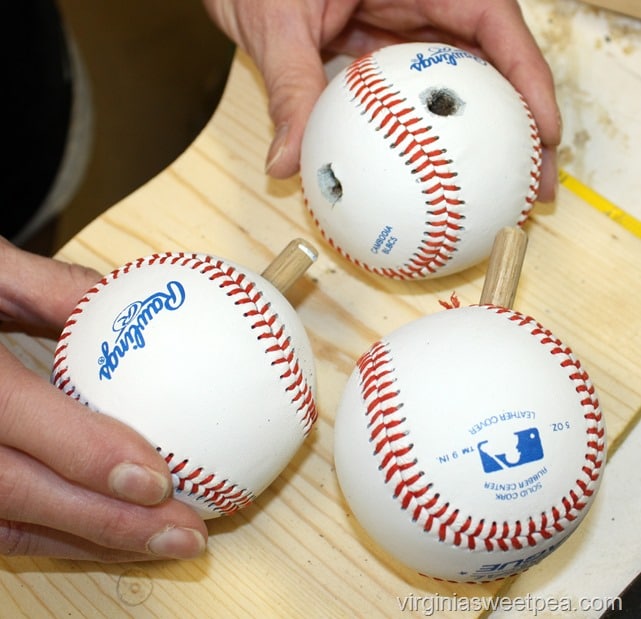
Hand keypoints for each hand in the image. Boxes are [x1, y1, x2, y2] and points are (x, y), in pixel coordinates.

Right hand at [0, 238, 207, 561]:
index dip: (86, 453)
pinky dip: (57, 538)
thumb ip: (55, 289)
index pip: (13, 415)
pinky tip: (109, 537)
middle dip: (106, 523)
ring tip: (162, 544)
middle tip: (185, 536)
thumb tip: (140, 305)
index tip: (159, 479)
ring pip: (5, 526)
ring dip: (91, 542)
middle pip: (15, 493)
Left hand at [204, 0, 560, 201]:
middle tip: (531, 182)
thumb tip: (286, 164)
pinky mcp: (380, 51)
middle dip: (518, 123)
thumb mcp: (279, 23)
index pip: (492, 22)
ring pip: (456, 84)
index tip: (545, 133)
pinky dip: (428, 134)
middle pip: (488, 64)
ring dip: (478, 137)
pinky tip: (432, 174)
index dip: (528, 78)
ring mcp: (402, 28)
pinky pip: (414, 97)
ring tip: (494, 191)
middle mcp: (421, 1)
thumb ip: (290, 87)